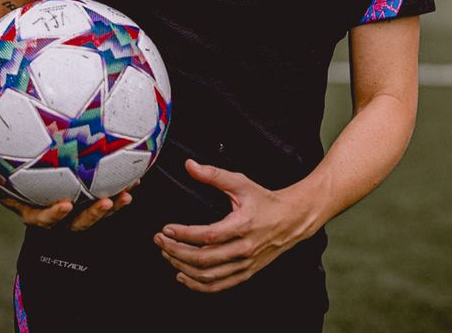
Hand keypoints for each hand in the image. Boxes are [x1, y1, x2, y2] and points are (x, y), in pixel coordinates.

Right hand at [0, 166, 135, 230]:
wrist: (36, 174)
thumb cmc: (14, 175)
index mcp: (37, 211)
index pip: (44, 219)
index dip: (54, 215)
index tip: (64, 205)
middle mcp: (60, 214)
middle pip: (78, 222)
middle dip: (93, 216)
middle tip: (106, 202)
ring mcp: (79, 208)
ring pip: (98, 211)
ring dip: (114, 205)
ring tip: (128, 192)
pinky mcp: (94, 196)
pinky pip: (110, 195)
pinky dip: (123, 186)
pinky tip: (137, 175)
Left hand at [153, 159, 314, 292]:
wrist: (291, 219)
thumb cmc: (265, 200)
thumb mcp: (240, 182)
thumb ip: (214, 174)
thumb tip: (190, 166)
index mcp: (242, 225)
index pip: (207, 235)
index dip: (184, 234)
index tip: (167, 228)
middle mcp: (243, 248)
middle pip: (204, 258)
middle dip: (176, 250)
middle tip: (160, 241)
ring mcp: (245, 264)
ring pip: (208, 275)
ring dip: (183, 267)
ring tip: (168, 254)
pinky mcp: (245, 273)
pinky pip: (218, 285)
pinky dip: (198, 285)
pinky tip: (183, 275)